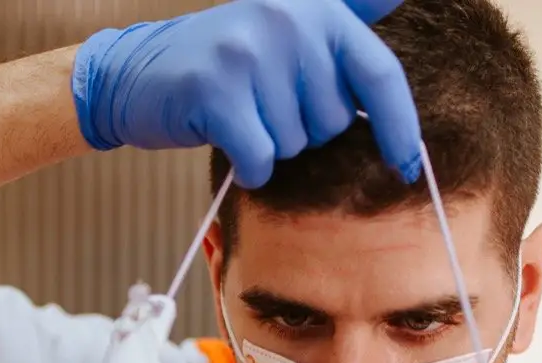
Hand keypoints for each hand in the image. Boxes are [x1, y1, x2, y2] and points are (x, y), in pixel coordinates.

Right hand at [70, 0, 422, 188]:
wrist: (135, 74)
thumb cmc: (222, 62)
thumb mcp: (285, 25)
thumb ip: (344, 12)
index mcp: (317, 7)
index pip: (379, 73)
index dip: (399, 127)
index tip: (407, 166)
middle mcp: (289, 18)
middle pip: (334, 120)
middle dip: (305, 132)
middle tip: (266, 110)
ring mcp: (251, 51)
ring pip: (296, 142)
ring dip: (271, 148)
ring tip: (241, 117)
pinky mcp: (217, 89)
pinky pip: (260, 158)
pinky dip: (249, 168)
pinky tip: (230, 145)